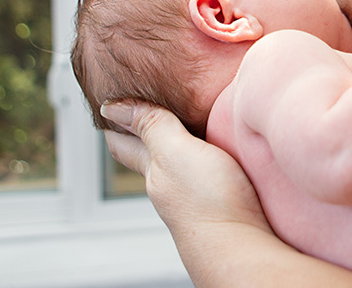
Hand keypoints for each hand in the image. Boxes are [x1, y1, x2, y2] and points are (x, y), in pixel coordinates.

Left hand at [101, 101, 268, 235]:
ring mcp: (195, 196)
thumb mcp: (176, 152)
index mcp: (154, 170)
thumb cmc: (207, 202)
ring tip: (181, 124)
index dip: (117, 122)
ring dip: (176, 145)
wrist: (242, 247)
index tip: (110, 104)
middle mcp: (171, 185)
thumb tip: (112, 108)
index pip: (126, 144)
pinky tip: (217, 156)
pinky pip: (204, 174)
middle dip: (142, 132)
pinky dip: (204, 159)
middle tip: (139, 109)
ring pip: (177, 165)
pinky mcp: (222, 201)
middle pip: (150, 154)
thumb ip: (152, 127)